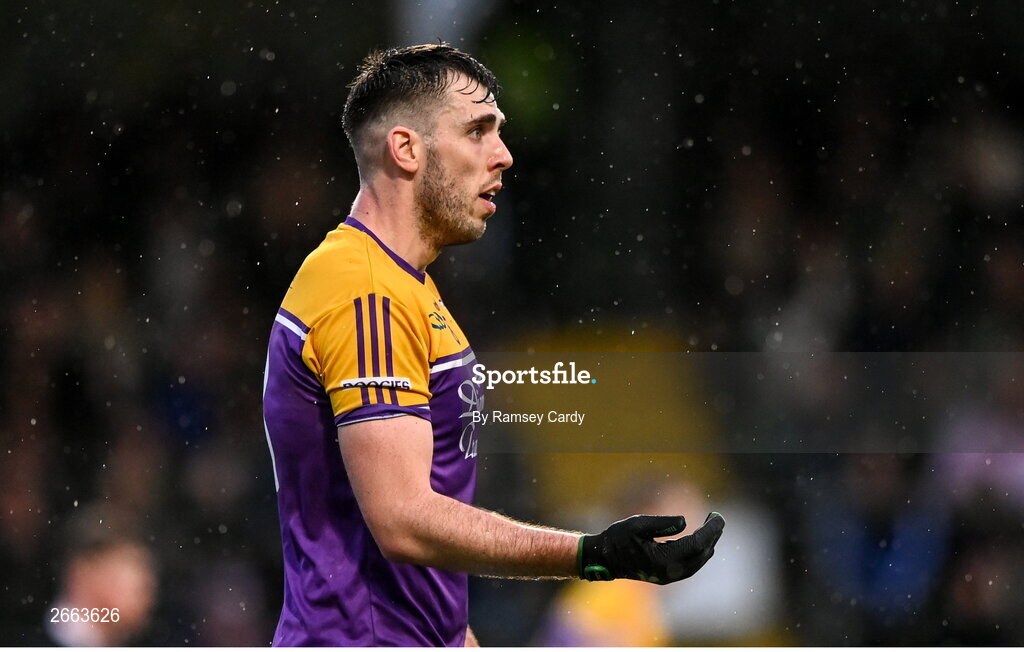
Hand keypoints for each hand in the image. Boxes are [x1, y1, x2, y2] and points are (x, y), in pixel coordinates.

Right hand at [577, 512, 724, 583]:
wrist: (604, 558)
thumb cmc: (617, 538)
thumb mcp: (637, 524)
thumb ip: (662, 523)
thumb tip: (685, 522)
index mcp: (662, 560)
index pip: (696, 544)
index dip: (710, 530)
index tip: (718, 516)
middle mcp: (669, 572)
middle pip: (701, 554)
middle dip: (713, 536)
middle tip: (718, 518)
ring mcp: (668, 576)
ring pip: (698, 562)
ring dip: (708, 544)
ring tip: (712, 527)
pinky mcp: (667, 576)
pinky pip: (691, 566)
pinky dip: (700, 552)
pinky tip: (701, 541)